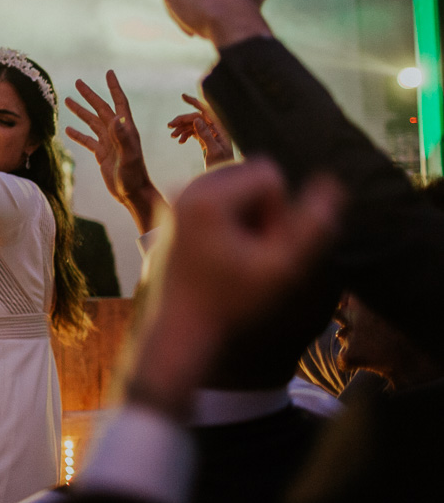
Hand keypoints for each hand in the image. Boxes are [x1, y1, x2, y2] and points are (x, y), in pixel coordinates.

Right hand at [64, 70, 165, 233]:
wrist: (132, 194)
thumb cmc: (133, 176)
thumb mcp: (128, 156)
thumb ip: (122, 137)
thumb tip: (115, 118)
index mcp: (125, 129)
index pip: (119, 102)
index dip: (114, 87)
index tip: (108, 73)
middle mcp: (117, 133)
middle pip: (101, 108)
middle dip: (90, 95)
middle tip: (77, 82)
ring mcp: (109, 143)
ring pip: (92, 122)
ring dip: (80, 111)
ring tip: (67, 100)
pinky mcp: (102, 154)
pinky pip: (88, 140)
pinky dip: (78, 134)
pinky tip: (68, 128)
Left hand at [129, 159, 342, 416]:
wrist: (181, 330)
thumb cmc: (232, 303)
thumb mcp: (282, 269)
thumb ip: (313, 226)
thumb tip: (332, 183)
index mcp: (207, 195)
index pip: (269, 173)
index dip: (280, 210)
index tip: (265, 247)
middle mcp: (185, 187)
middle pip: (249, 174)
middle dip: (263, 207)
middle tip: (253, 251)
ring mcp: (174, 197)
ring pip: (235, 185)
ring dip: (248, 212)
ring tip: (238, 252)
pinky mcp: (171, 210)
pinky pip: (216, 196)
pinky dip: (228, 215)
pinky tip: (222, 251)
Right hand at [167, 93, 233, 168]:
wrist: (223, 178)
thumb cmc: (222, 166)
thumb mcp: (214, 151)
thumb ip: (206, 135)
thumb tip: (197, 119)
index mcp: (220, 129)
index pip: (207, 111)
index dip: (195, 102)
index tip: (182, 96)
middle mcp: (216, 129)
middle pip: (196, 118)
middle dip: (182, 120)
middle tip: (169, 126)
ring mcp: (211, 134)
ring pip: (193, 125)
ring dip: (182, 128)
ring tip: (172, 136)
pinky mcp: (206, 140)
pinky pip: (193, 132)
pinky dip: (185, 135)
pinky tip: (179, 141)